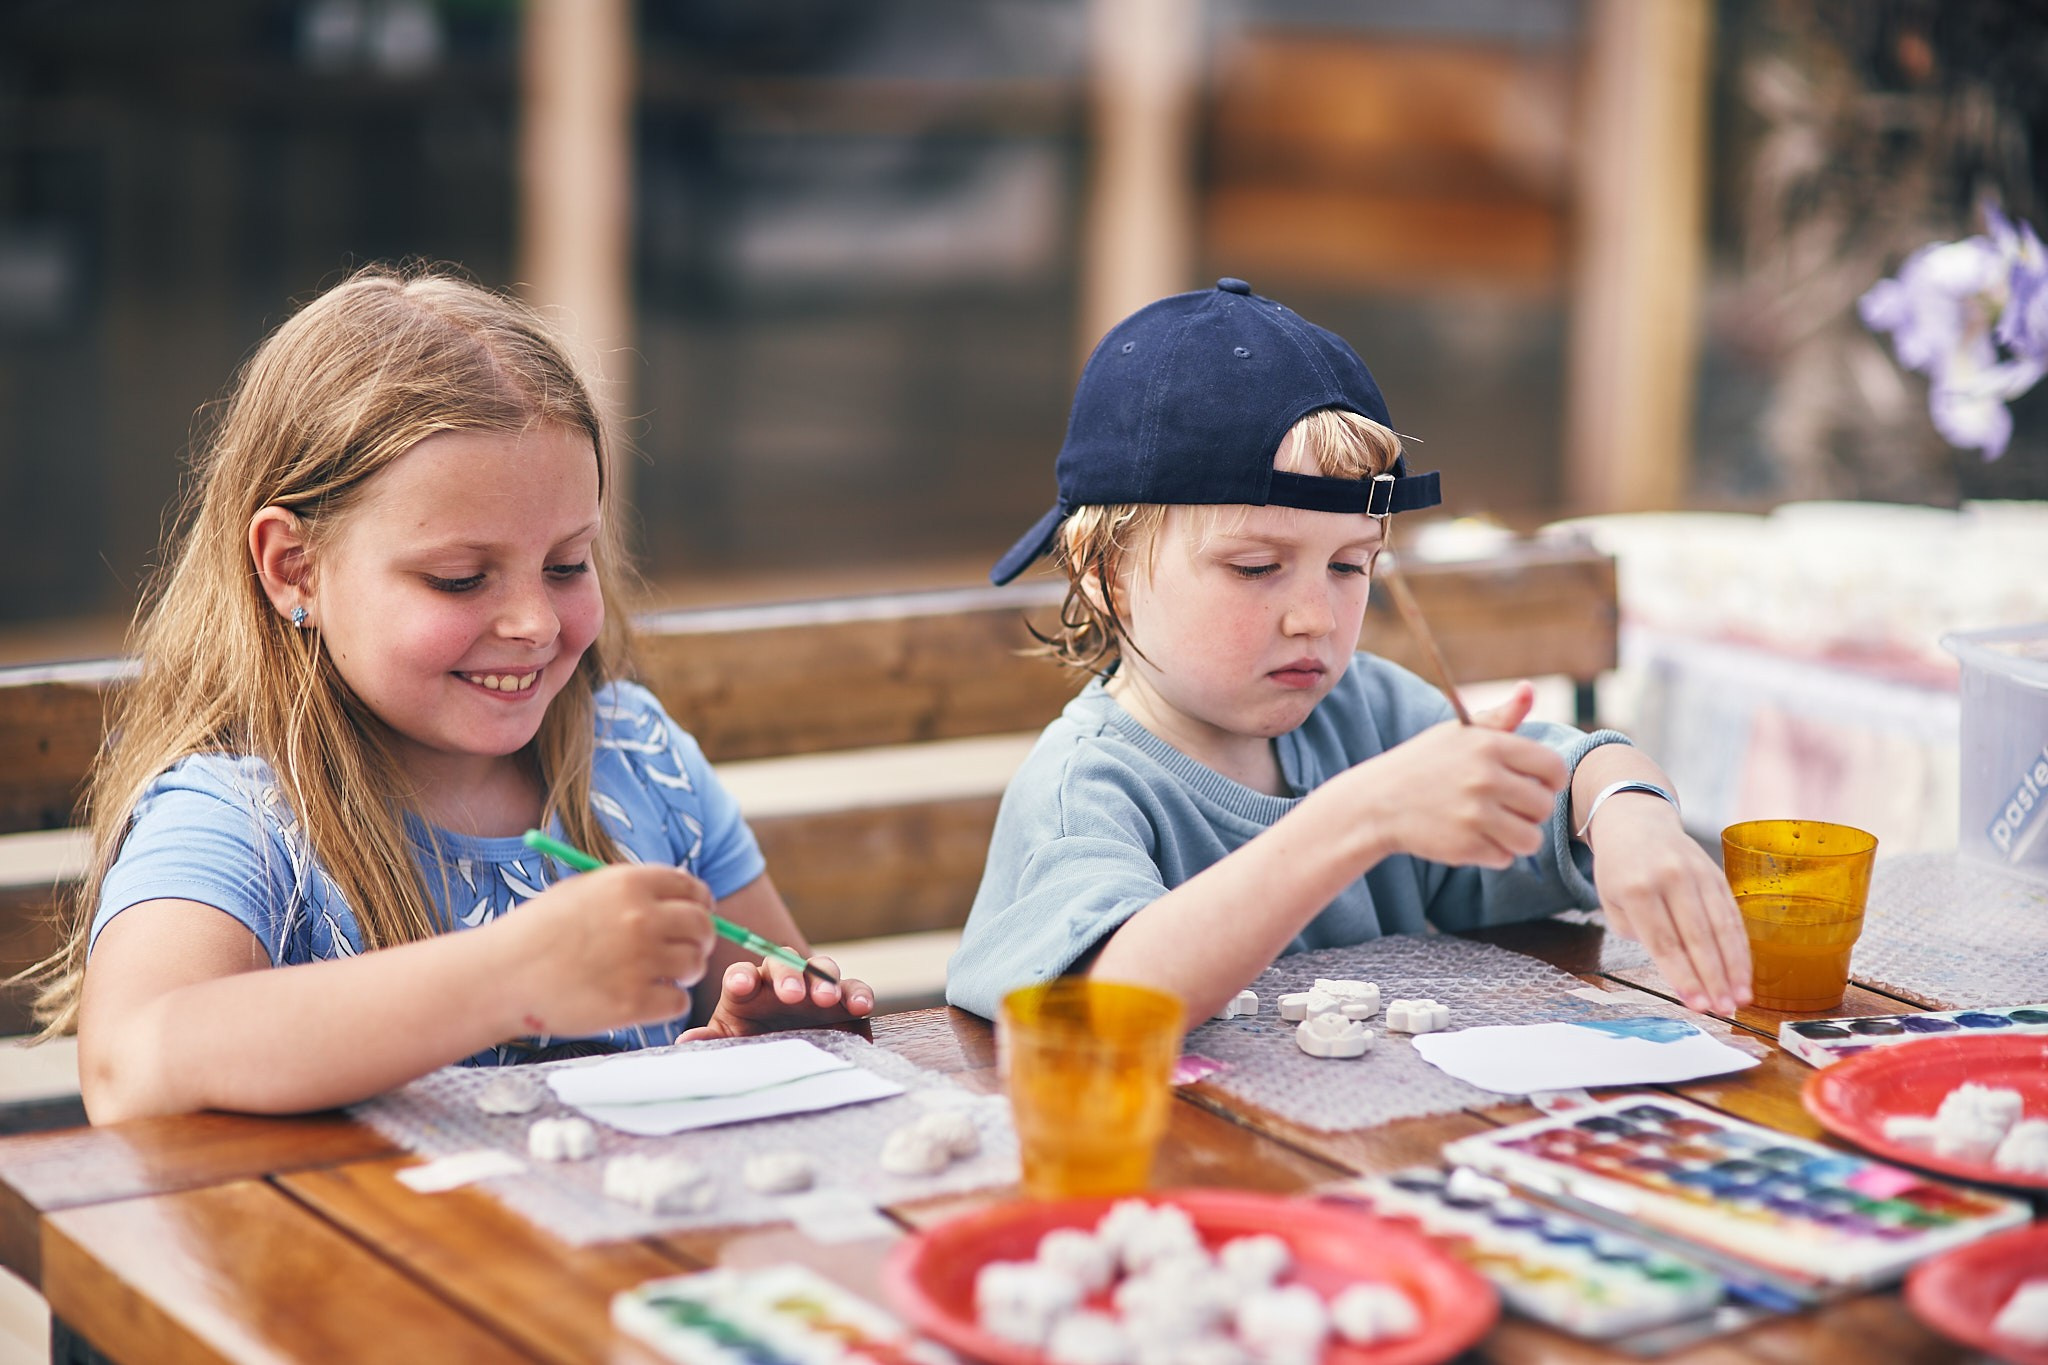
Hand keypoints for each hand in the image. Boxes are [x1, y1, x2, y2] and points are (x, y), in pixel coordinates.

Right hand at [496, 864, 714, 1038]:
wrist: (501, 976)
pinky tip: (643, 1000)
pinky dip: (666, 1004)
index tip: (694, 916)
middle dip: (699, 939)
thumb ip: (630, 891)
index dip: (698, 904)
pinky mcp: (634, 1004)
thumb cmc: (537, 932)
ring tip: (658, 976)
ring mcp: (640, 962)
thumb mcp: (582, 891)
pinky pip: (678, 1003)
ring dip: (683, 972)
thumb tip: (680, 897)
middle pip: (702, 926)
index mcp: (629, 884)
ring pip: (694, 964)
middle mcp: (641, 919)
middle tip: (685, 950)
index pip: (691, 888)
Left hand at [681, 956, 875, 1040]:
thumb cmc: (754, 1047)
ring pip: (820, 968)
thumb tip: (686, 1040)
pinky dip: (859, 993)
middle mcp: (781, 981)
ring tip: (826, 999)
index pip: (741, 973)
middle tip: (792, 996)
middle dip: (788, 975)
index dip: (741, 977)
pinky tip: (861, 1006)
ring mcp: (815, 988)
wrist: (792, 1063)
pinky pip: (854, 988)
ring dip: (824, 980)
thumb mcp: (731, 1046)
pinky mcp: (844, 1000)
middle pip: (783, 962)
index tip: (741, 987)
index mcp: (748, 989)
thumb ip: (712, 1041)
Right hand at [1352, 681, 1567, 868]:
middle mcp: (1485, 779)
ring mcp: (1476, 815)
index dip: (1551, 779)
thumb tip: (1529, 689)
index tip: (1537, 784)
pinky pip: (1505, 858)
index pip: (1553, 767)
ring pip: (1531, 838)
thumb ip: (1501, 717)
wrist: (1377, 802)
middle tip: (1508, 806)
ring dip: (1518, 836)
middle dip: (1531, 810)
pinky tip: (1473, 837)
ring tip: (1497, 826)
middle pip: (1544, 806)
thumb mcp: (1458, 734)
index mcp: (1489, 746)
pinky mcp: (1466, 846)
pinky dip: (1493, 852)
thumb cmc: (1423, 764)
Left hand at [1587, 796, 1752, 1014]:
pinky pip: (1733, 915)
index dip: (1683, 977)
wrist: (1636, 820)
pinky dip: (1741, 947)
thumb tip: (1673, 963)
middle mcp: (1670, 878)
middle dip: (1712, 979)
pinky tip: (1744, 973)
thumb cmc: (1619, 868)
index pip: (1664, 942)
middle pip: (1697, 938)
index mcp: (1637, 888)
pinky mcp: (1717, 874)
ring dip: (1734, 969)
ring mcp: (1697, 874)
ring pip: (1722, 928)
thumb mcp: (1611, 900)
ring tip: (1740, 1000)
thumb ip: (1637, 933)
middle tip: (1722, 1011)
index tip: (1695, 1006)